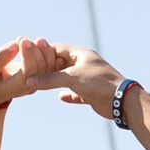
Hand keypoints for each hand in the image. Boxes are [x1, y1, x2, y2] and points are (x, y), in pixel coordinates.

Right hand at [0, 37, 72, 111]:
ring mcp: (37, 81)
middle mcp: (31, 85)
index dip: (29, 54)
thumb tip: (15, 45)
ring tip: (37, 40)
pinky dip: (48, 52)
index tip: (22, 40)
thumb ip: (0, 58)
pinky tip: (40, 43)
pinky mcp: (40, 75)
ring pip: (49, 65)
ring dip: (45, 50)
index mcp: (18, 85)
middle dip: (36, 50)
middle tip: (24, 39)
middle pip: (42, 67)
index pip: (30, 70)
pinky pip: (50, 64)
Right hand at [1, 42, 117, 113]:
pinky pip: (76, 93)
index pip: (57, 48)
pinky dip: (68, 95)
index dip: (43, 52)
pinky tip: (61, 97)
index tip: (28, 57)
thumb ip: (49, 79)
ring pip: (67, 78)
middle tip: (31, 72)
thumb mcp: (71, 78)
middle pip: (61, 63)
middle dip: (47, 68)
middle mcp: (84, 64)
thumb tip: (29, 81)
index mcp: (81, 54)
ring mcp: (88, 78)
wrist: (121, 100)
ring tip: (40, 84)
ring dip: (56, 81)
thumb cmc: (98, 83)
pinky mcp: (91, 93)